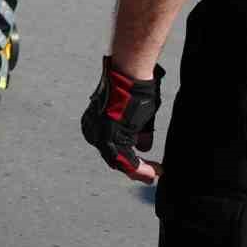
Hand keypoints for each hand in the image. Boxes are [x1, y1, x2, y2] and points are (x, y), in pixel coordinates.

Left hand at [81, 56, 164, 183]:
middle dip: (135, 167)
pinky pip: (126, 161)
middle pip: (114, 157)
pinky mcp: (110, 137)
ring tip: (154, 173)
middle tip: (152, 173)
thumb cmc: (134, 88)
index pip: (111, 147)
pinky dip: (140, 169)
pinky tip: (153, 172)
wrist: (130, 73)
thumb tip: (143, 148)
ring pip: (120, 162)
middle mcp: (92, 131)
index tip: (146, 165)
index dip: (129, 159)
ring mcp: (99, 135)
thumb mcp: (136, 115)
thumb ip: (138, 132)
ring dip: (139, 171)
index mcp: (94, 123)